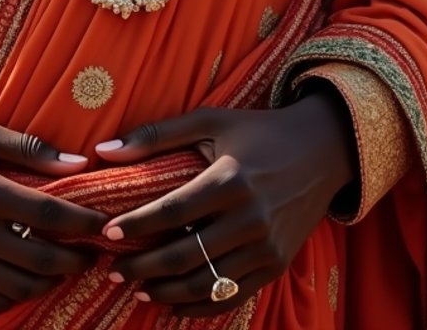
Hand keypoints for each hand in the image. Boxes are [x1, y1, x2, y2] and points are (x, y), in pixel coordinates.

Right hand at [0, 115, 105, 311]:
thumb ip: (29, 147)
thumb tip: (79, 161)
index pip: (47, 213)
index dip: (82, 222)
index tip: (104, 222)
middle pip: (39, 257)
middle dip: (76, 258)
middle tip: (94, 251)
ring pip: (19, 285)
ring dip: (51, 280)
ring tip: (67, 264)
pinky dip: (18, 292)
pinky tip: (30, 275)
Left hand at [96, 95, 354, 315]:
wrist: (323, 150)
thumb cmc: (259, 131)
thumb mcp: (210, 120)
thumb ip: (157, 134)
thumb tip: (103, 150)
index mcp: (230, 179)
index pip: (172, 211)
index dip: (137, 226)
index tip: (108, 235)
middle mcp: (250, 218)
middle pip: (185, 255)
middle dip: (142, 267)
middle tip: (111, 270)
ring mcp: (266, 247)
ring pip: (205, 283)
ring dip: (165, 291)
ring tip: (136, 288)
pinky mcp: (276, 265)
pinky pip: (231, 296)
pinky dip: (199, 306)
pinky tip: (171, 303)